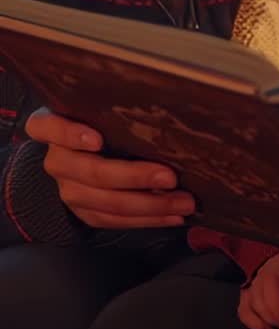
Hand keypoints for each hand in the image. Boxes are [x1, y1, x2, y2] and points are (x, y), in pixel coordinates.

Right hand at [25, 108, 194, 229]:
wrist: (79, 155)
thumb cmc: (98, 120)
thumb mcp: (98, 107)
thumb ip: (114, 109)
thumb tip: (166, 112)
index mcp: (51, 127)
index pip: (45, 127)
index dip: (70, 134)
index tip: (97, 140)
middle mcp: (57, 161)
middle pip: (93, 172)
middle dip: (135, 177)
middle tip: (170, 177)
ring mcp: (68, 190)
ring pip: (108, 203)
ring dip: (151, 205)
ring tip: (183, 202)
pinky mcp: (84, 212)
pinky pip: (115, 221)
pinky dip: (148, 219)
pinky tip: (173, 215)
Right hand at [238, 250, 278, 328]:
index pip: (270, 281)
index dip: (276, 307)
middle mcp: (264, 268)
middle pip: (257, 295)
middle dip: (272, 317)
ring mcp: (256, 280)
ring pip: (248, 302)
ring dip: (261, 321)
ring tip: (276, 328)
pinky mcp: (251, 292)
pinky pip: (243, 309)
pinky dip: (252, 322)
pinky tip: (267, 328)